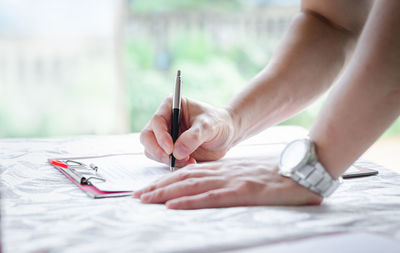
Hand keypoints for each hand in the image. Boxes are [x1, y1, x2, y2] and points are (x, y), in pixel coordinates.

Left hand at [133, 159, 321, 208]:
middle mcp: (224, 172)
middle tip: (137, 195)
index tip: (148, 189)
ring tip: (146, 199)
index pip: (189, 173)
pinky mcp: (244, 192)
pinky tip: (174, 206)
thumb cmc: (278, 174)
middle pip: (184, 178)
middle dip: (158, 187)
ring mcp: (232, 181)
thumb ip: (230, 180)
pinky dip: (190, 202)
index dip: (166, 181)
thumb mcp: (248, 175)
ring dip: (166, 193)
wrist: (303, 168)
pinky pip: (212, 197)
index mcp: (224, 169)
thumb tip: (210, 189)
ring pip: (192, 186)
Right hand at [140, 96, 235, 166]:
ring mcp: (164, 136)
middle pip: (147, 136)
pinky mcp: (168, 150)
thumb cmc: (218, 124)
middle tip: (171, 159)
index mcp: (171, 106)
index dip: (160, 136)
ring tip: (189, 160)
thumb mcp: (209, 126)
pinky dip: (173, 164)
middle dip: (157, 150)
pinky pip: (161, 160)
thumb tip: (176, 152)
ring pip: (151, 150)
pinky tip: (190, 162)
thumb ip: (194, 137)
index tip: (170, 149)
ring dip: (166, 159)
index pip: (157, 121)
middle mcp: (164, 120)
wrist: (226, 136)